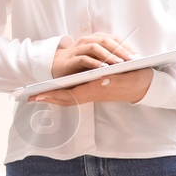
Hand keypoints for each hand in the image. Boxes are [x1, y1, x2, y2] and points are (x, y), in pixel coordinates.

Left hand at [29, 67, 151, 105]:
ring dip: (54, 96)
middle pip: (65, 98)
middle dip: (48, 98)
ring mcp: (92, 92)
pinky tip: (57, 90)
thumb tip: (102, 79)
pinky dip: (63, 93)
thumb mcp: (126, 77)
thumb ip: (114, 79)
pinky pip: (75, 94)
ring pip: (69, 97)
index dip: (54, 94)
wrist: (145, 85)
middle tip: (30, 97)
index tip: (39, 95)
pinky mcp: (94, 89)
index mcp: (97, 89)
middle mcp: (92, 93)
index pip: (71, 94)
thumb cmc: (136, 79)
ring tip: (39, 94)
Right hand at [51, 33, 134, 77]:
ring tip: (119, 63)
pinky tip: (103, 69)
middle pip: (106, 41)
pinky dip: (94, 63)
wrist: (57, 66)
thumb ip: (110, 57)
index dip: (126, 46)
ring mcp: (78, 49)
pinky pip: (84, 58)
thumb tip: (130, 61)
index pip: (114, 39)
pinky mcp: (71, 59)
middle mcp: (87, 41)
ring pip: (95, 47)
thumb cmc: (81, 62)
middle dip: (120, 50)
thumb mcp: (97, 58)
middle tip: (132, 59)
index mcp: (95, 39)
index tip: (137, 56)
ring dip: (108, 55)